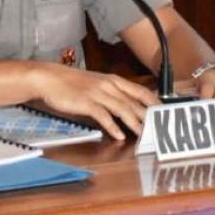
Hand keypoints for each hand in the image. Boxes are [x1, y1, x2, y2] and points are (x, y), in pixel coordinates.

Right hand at [34, 65, 159, 140]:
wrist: (50, 78)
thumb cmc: (72, 83)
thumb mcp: (97, 84)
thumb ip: (112, 93)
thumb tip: (126, 107)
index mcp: (114, 80)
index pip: (141, 91)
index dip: (154, 102)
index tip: (164, 113)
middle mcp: (110, 85)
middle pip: (134, 102)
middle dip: (148, 116)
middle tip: (159, 128)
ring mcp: (98, 93)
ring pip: (123, 109)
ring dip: (135, 123)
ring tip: (144, 135)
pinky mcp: (87, 102)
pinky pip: (104, 116)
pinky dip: (113, 127)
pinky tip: (119, 136)